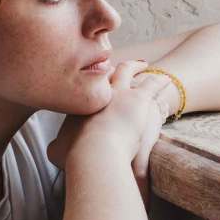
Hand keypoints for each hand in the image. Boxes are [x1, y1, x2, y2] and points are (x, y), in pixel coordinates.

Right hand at [47, 61, 173, 207]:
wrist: (94, 152)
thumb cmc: (75, 154)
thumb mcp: (57, 150)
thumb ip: (55, 147)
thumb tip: (53, 149)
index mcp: (81, 102)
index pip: (88, 86)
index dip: (93, 81)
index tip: (97, 79)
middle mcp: (99, 92)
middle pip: (105, 72)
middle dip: (111, 68)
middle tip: (118, 65)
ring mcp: (119, 92)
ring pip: (128, 71)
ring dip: (136, 67)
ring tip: (143, 65)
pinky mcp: (139, 99)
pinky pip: (152, 84)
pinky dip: (159, 81)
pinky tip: (165, 79)